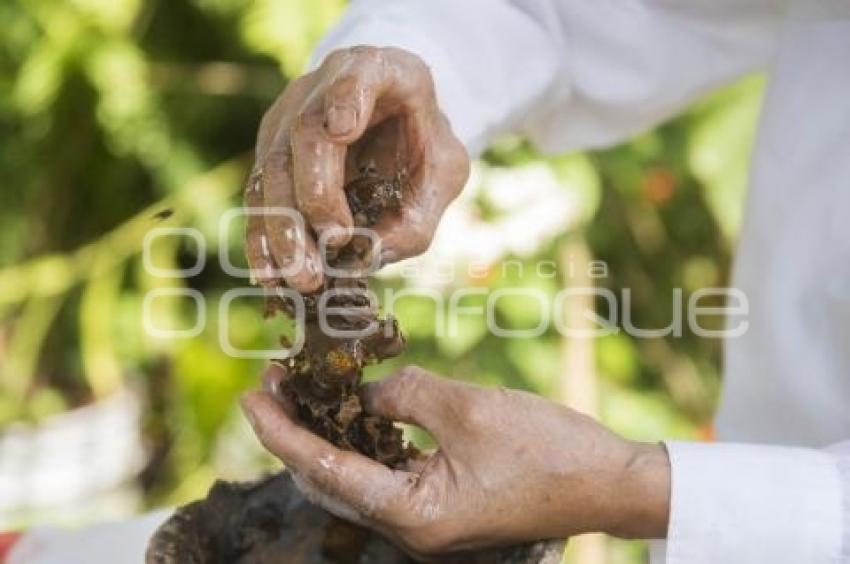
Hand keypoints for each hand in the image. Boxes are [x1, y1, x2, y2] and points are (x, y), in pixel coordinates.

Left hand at [241, 365, 670, 556]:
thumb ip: (405, 395)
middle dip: (297, 429)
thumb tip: (364, 392)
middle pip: (331, 478)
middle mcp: (411, 527)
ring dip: (328, 432)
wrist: (607, 482)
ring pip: (355, 475)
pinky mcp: (442, 502)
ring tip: (304, 386)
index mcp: (412, 516)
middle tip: (272, 382)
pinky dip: (364, 439)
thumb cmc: (546, 449)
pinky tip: (354, 406)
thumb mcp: (469, 410)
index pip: (325, 471)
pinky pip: (387, 472)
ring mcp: (426, 518)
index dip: (282, 431)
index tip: (250, 395)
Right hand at [246, 46, 469, 291]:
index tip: (343, 128)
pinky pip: (259, 194)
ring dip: (284, 228)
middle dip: (315, 194)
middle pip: (305, 132)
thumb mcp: (444, 175)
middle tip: (332, 243)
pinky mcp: (270, 150)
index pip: (359, 72)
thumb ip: (418, 213)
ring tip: (304, 276)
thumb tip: (366, 254)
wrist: (398, 127)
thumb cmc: (424, 145)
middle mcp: (324, 86)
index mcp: (382, 71)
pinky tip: (270, 274)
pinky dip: (263, 237)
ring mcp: (289, 115)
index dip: (346, 96)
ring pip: (273, 167)